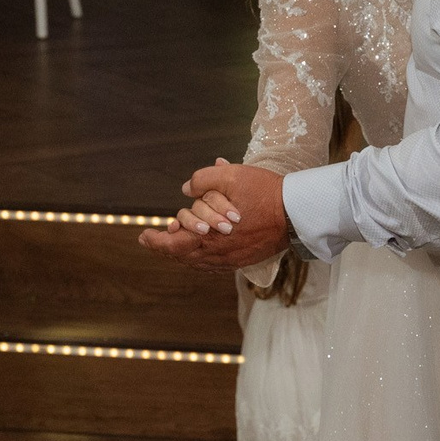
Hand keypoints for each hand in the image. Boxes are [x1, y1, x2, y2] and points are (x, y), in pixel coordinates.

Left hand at [138, 159, 292, 270]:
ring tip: (174, 243)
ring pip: (196, 262)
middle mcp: (217, 253)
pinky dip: (200, 258)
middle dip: (165, 247)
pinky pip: (213, 265)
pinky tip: (199, 250)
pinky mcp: (242, 260)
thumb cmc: (264, 193)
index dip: (155, 242)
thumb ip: (204, 179)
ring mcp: (230, 259)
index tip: (144, 236)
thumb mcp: (231, 176)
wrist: (295, 213)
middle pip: (181, 256)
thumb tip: (186, 189)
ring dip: (182, 253)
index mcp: (209, 235)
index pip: (172, 244)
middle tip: (155, 239)